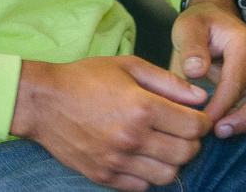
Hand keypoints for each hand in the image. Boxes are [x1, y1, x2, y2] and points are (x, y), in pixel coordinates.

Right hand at [9, 56, 210, 189]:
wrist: (42, 102)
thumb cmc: (85, 79)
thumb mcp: (127, 66)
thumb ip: (168, 81)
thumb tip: (200, 97)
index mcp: (141, 107)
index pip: (194, 126)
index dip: (203, 121)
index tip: (196, 117)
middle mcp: (132, 137)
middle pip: (186, 153)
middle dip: (191, 142)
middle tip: (180, 130)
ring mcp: (117, 161)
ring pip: (167, 175)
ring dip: (171, 161)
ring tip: (161, 145)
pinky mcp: (104, 176)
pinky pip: (142, 187)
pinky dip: (147, 175)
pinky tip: (140, 157)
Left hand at [169, 0, 245, 137]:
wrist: (214, 17)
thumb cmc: (201, 22)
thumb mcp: (188, 26)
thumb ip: (191, 46)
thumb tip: (195, 71)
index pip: (237, 81)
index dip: (222, 104)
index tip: (205, 120)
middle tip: (219, 132)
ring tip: (219, 132)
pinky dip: (244, 117)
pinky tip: (223, 125)